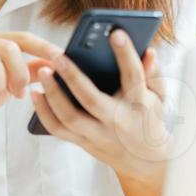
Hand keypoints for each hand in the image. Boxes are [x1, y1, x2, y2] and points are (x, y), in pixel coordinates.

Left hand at [29, 30, 171, 184]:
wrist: (145, 162)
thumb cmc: (150, 120)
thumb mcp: (159, 97)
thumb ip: (153, 74)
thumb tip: (149, 51)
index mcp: (139, 105)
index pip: (133, 76)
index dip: (126, 54)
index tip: (116, 32)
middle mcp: (116, 121)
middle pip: (91, 100)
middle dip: (73, 77)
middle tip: (58, 56)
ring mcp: (97, 135)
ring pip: (69, 118)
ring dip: (53, 95)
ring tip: (42, 71)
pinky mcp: (83, 143)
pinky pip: (58, 130)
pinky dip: (43, 112)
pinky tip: (35, 92)